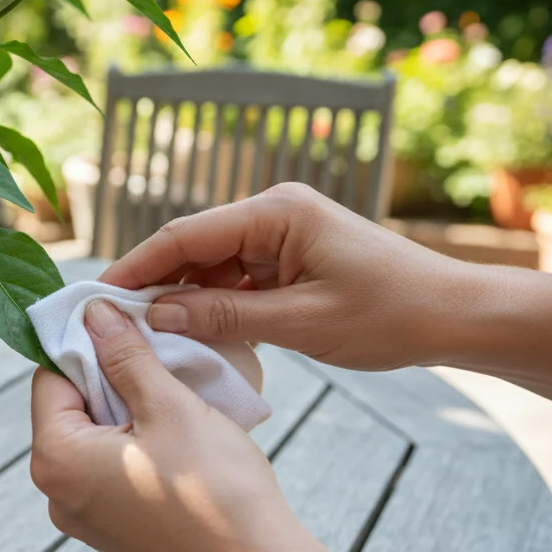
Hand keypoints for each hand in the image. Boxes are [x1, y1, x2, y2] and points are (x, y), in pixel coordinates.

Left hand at [29, 299, 302, 551]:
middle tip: (158, 357)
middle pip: (70, 407)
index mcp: (56, 460)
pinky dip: (137, 443)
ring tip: (174, 396)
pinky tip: (178, 437)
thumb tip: (94, 314)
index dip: (87, 345)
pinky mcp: (113, 531)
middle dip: (110, 376)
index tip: (125, 326)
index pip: (50, 377)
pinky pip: (111, 469)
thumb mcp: (170, 405)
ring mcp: (84, 517)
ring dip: (128, 409)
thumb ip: (125, 356)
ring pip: (94, 437)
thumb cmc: (216, 491)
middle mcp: (56, 494)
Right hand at [99, 183, 478, 370]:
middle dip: (156, 285)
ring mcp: (282, 235)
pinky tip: (196, 336)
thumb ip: (226, 317)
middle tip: (114, 325)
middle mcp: (274, 213)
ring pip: (211, 266)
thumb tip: (157, 316)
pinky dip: (216, 306)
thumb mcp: (303, 323)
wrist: (453, 315)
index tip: (97, 297)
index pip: (186, 235)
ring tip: (150, 339)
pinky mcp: (291, 259)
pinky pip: (237, 279)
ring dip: (185, 300)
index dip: (138, 267)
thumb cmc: (391, 313)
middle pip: (193, 247)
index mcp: (276, 212)